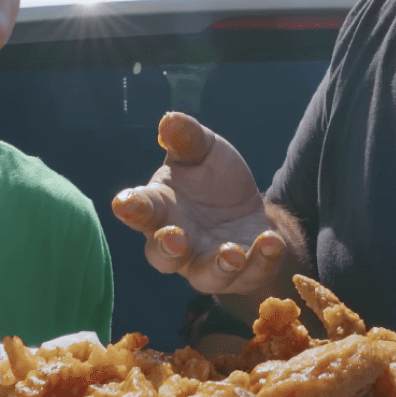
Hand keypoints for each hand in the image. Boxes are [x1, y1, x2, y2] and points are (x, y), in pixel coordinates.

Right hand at [110, 111, 294, 295]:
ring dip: (217, 266)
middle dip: (167, 249)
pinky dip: (261, 260)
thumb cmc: (209, 177)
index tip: (125, 203)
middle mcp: (178, 242)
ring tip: (231, 252)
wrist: (244, 204)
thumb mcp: (203, 150)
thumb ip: (186, 138)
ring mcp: (208, 262)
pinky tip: (270, 241)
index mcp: (160, 208)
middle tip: (177, 239)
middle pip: (161, 256)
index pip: (140, 210)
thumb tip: (169, 120)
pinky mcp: (243, 272)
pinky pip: (250, 274)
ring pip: (205, 276)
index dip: (131, 207)